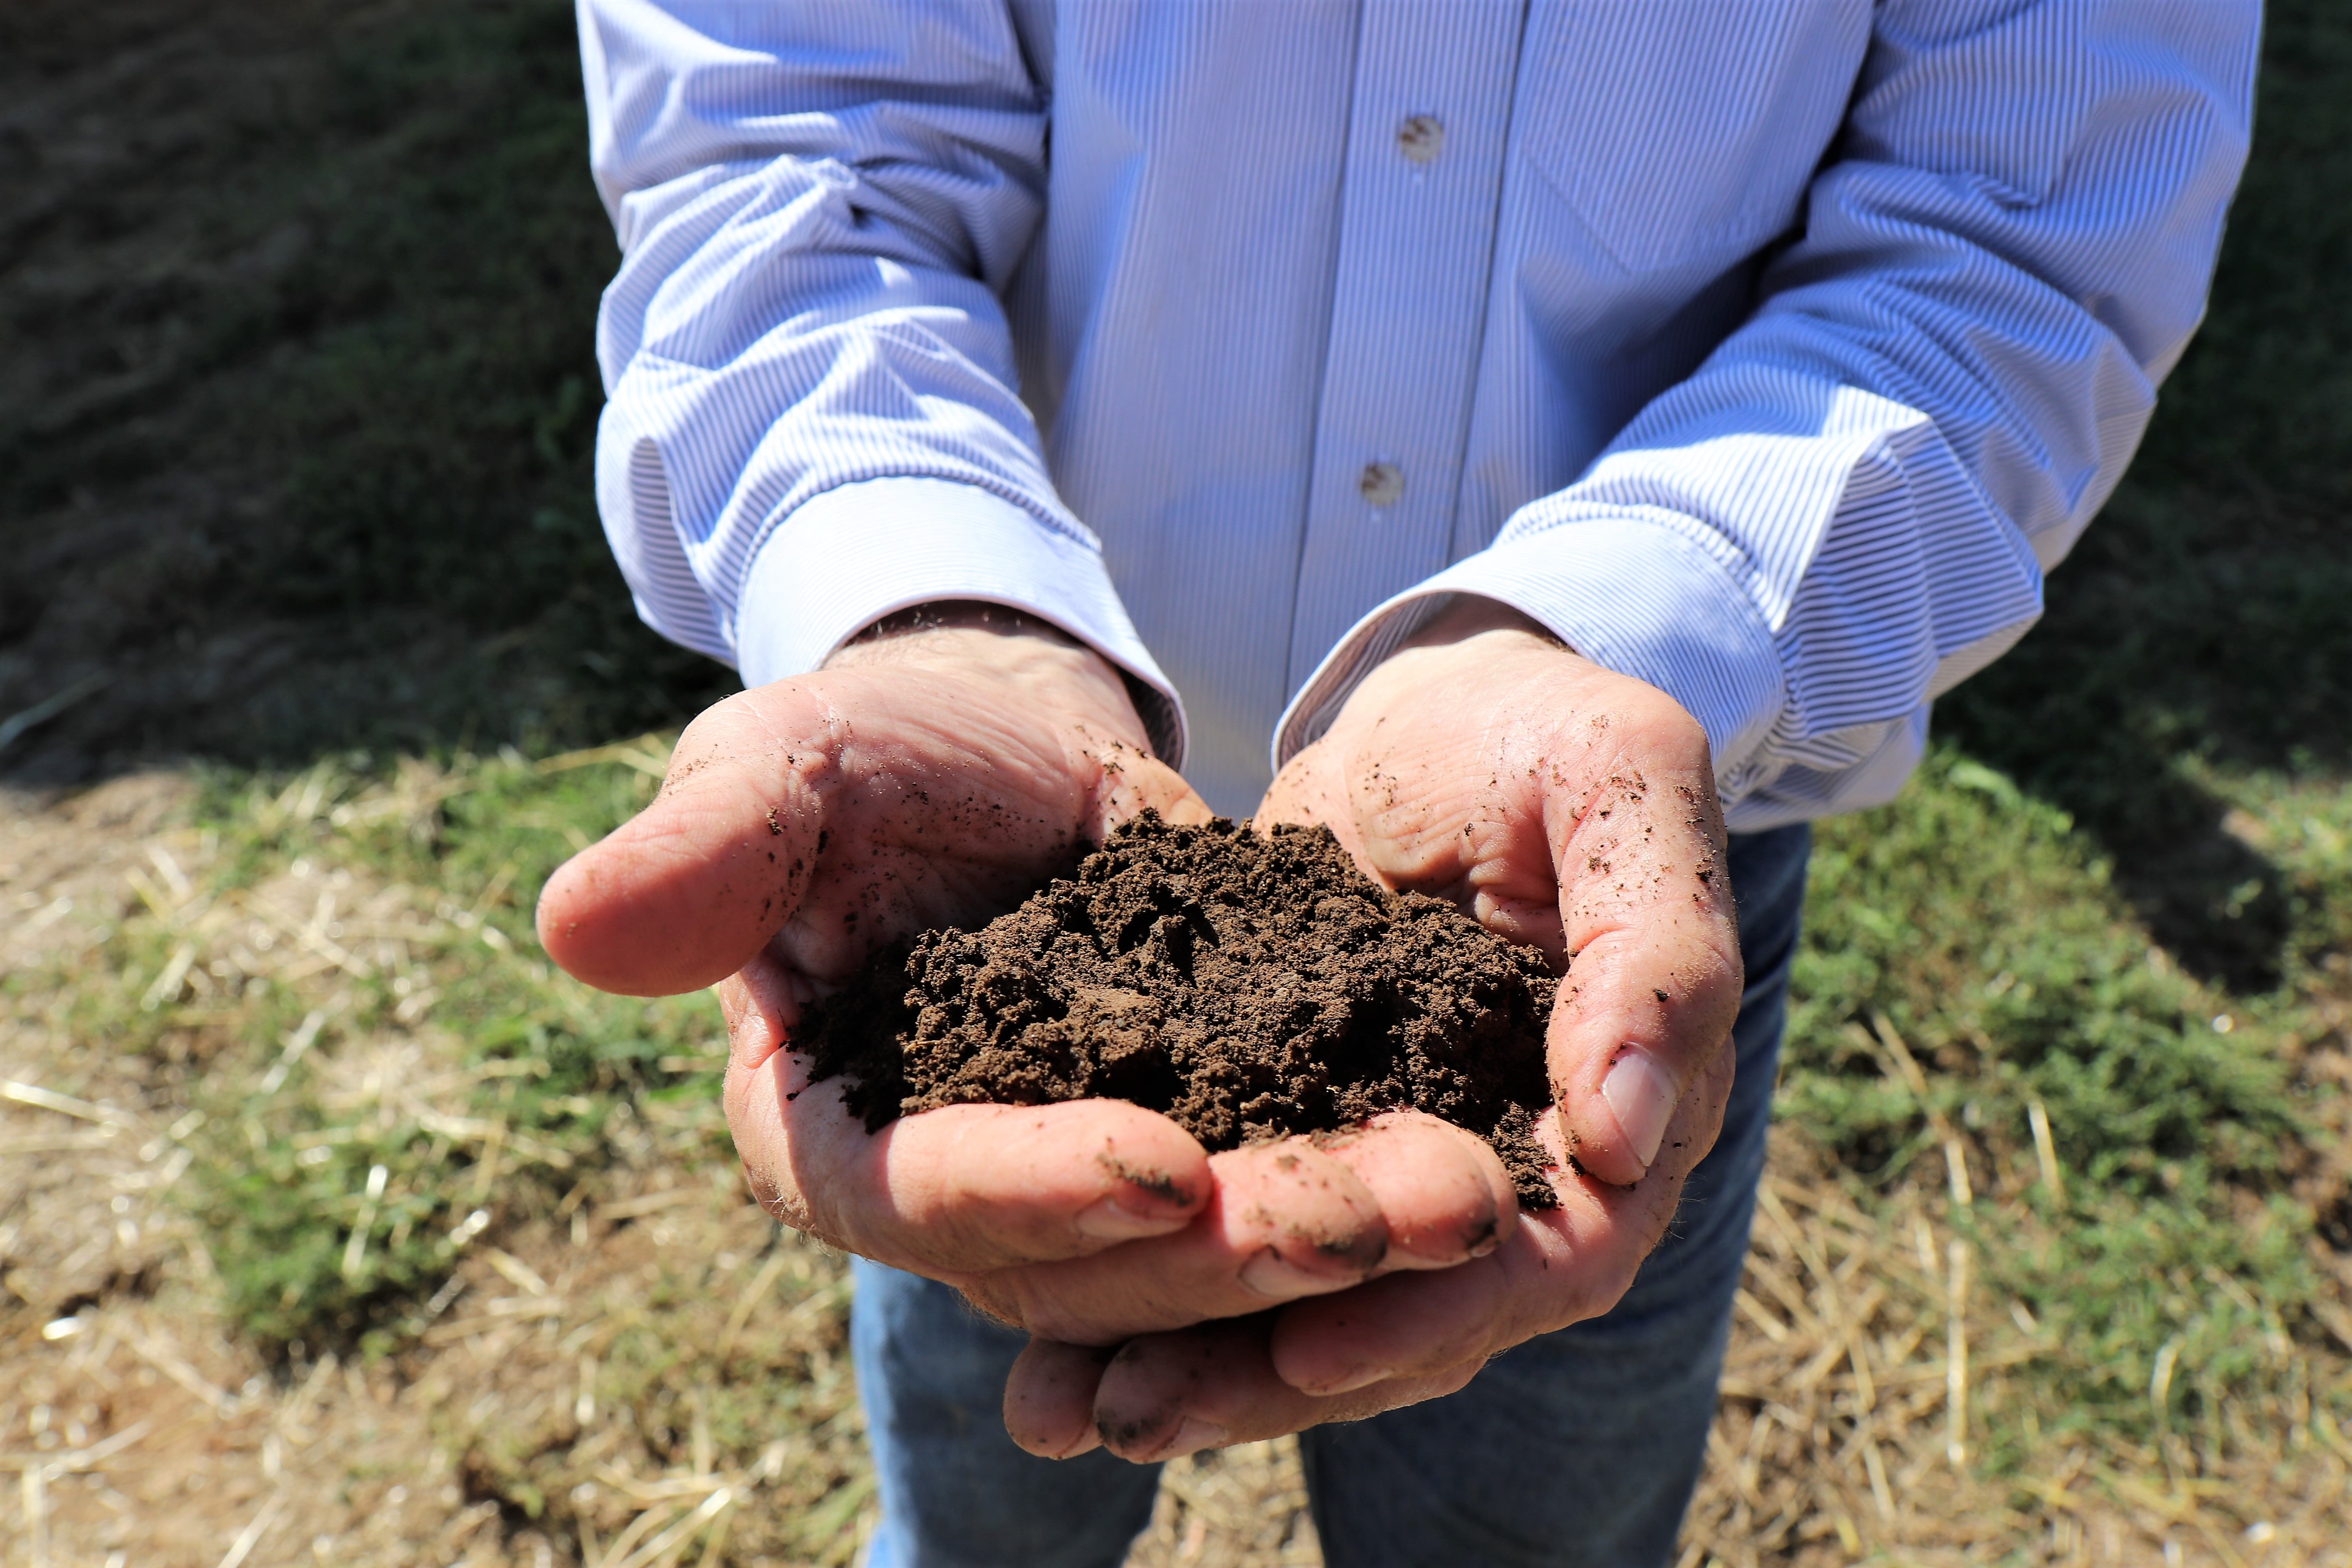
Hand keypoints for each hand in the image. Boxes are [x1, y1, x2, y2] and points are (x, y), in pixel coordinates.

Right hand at [535, 606, 1515, 1342]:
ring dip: (1339, 1236)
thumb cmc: (865, 744)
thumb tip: (575, 928)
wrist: (995, 733)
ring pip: (1206, 1250)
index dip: (1026, 1195)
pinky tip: (1483, 1160)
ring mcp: (1087, 1174)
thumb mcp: (784, 763)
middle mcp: (962, 1188)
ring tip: (1468, 1194)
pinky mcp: (1202, 1129)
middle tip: (1388, 1214)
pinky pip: (1283, 1171)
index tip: (1157, 1168)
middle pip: (1088, 1265)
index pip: (912, 1196)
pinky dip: (1369, 1178)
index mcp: (829, 1126)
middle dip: (1236, 1248)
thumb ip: (706, 851)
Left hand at [1002, 597, 1742, 1461]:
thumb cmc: (1547, 731)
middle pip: (1413, 1318)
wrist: (1441, 708)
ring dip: (1195, 1361)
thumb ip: (1656, 949)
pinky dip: (1148, 1279)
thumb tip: (1626, 1140)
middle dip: (1273, 1377)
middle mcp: (1512, 1170)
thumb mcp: (1624, 783)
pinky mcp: (1297, 1128)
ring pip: (1314, 1301)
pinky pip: (1236, 1224)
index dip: (1435, 1314)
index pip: (1552, 1258)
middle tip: (1132, 1417)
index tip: (1306, 1355)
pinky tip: (1036, 1338)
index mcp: (1621, 1117)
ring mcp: (1396, 1162)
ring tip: (1058, 1409)